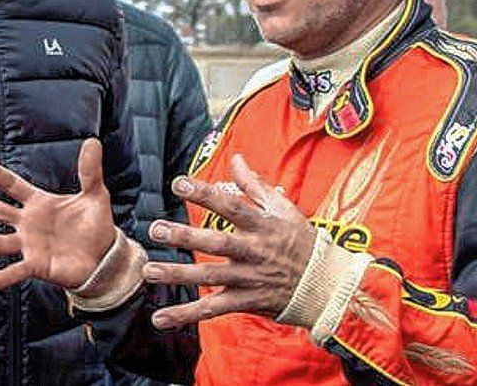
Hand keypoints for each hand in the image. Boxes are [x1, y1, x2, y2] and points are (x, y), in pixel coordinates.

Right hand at [0, 138, 116, 289]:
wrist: (103, 257)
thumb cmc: (94, 224)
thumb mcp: (95, 194)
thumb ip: (90, 171)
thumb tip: (92, 141)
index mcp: (39, 203)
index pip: (14, 186)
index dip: (0, 176)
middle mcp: (28, 223)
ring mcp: (30, 245)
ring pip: (2, 243)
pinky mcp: (36, 265)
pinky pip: (18, 270)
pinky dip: (5, 276)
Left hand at [141, 154, 315, 328]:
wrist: (326, 286)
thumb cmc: (301, 242)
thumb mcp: (284, 209)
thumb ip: (254, 185)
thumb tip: (235, 158)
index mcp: (262, 225)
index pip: (231, 205)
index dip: (205, 194)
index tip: (178, 183)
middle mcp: (254, 251)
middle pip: (217, 242)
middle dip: (186, 236)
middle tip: (157, 230)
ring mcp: (250, 278)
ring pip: (211, 277)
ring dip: (179, 275)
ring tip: (149, 271)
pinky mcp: (246, 301)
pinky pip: (213, 310)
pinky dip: (187, 314)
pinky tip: (160, 318)